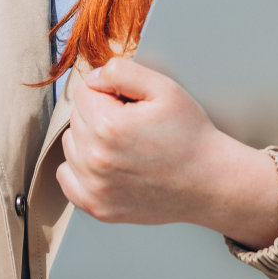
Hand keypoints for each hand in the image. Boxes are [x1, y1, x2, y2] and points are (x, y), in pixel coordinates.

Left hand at [57, 57, 277, 249]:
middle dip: (99, 113)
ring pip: (71, 145)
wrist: (210, 182)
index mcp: (108, 125)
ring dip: (89, 139)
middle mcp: (95, 158)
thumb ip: (120, 71)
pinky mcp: (97, 207)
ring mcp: (95, 187)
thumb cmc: (190, 135)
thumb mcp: (164, 88)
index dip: (109, 92)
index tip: (130, 103)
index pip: (83, 91)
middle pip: (76, 117)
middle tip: (133, 125)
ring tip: (124, 145)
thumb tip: (91, 78)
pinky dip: (79, 168)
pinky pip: (66, 178)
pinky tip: (106, 164)